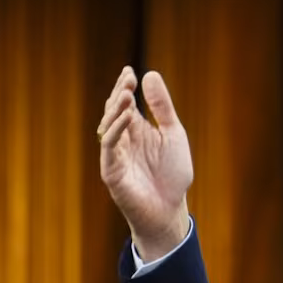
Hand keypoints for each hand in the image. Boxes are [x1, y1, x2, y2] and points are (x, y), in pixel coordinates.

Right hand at [98, 66, 192, 260]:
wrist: (170, 210)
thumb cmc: (172, 175)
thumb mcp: (173, 134)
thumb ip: (162, 108)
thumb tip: (150, 73)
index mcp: (137, 130)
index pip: (126, 103)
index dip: (126, 87)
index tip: (130, 72)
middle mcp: (123, 140)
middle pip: (114, 111)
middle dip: (120, 94)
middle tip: (127, 78)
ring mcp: (115, 155)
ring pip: (108, 126)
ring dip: (115, 109)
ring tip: (126, 93)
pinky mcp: (111, 171)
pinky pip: (109, 146)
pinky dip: (115, 130)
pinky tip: (124, 117)